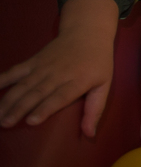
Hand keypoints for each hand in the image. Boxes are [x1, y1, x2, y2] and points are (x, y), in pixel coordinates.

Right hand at [0, 0, 117, 136]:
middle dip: (20, 108)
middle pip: (38, 92)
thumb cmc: (98, 62)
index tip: (31, 121)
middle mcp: (59, 73)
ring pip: (24, 84)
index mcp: (79, 80)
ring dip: (8, 99)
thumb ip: (95, 109)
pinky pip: (16, 70)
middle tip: (5, 122)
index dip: (45, 108)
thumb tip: (90, 134)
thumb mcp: (104, 84)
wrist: (88, 32)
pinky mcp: (34, 60)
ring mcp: (44, 66)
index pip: (60, 96)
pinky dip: (2, 79)